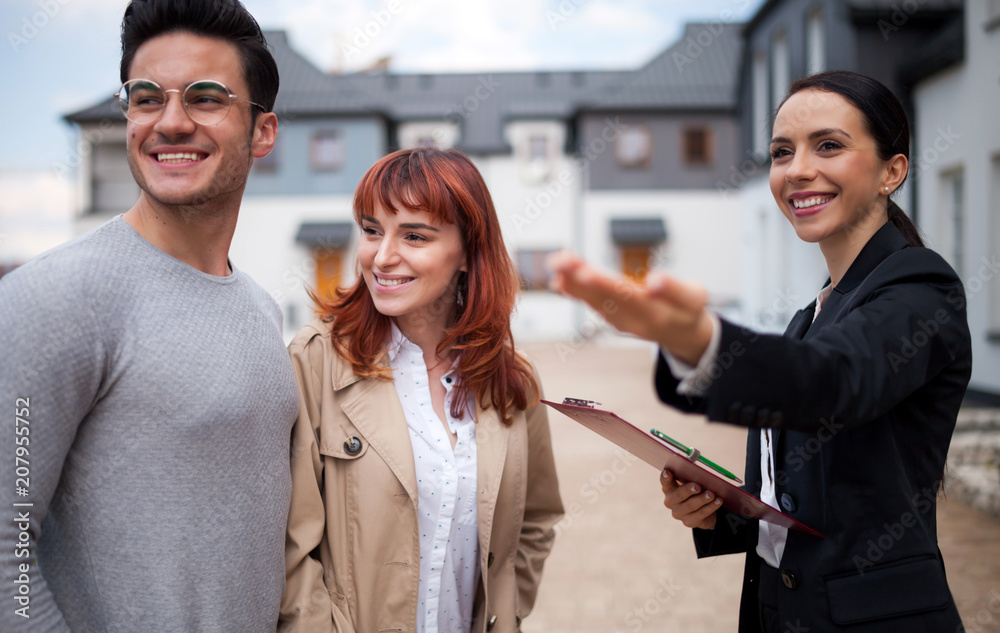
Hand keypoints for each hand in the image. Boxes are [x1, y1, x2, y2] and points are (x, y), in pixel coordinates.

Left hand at [546, 251, 713, 365]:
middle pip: (606, 296)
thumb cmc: (687, 309)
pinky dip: (574, 290)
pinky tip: (559, 279)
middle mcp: (636, 320)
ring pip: (595, 299)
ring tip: (557, 262)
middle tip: (563, 262)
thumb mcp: (695, 297)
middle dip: (583, 278)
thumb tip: (654, 281)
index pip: (632, 296)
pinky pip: (590, 303)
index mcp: (659, 313)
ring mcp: (621, 321)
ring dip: (574, 281)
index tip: (587, 272)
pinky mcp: (611, 318)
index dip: (609, 285)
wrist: (680, 334)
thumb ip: (674, 289)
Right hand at [660, 469, 721, 528]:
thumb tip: (703, 474)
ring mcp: (678, 513)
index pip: (665, 482)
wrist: (700, 511)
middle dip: (688, 490)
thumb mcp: (691, 484)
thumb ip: (691, 479)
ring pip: (691, 506)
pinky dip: (710, 507)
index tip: (667, 472)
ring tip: (712, 494)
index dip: (665, 477)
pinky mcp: (688, 522)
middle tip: (698, 487)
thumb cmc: (694, 492)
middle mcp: (670, 502)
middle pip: (678, 495)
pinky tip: (718, 502)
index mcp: (669, 489)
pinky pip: (700, 514)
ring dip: (702, 499)